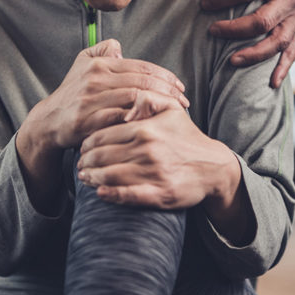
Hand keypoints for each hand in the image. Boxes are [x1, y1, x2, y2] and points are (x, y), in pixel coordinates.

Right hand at [25, 39, 189, 153]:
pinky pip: (120, 118)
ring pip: (134, 97)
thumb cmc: (72, 94)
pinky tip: (154, 123)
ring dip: (158, 104)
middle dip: (167, 91)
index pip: (141, 67)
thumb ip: (101, 51)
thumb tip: (119, 47)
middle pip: (142, 81)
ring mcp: (91, 99)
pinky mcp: (87, 120)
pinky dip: (139, 119)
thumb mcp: (82, 64)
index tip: (181, 88)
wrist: (49, 121)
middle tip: (183, 102)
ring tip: (174, 112)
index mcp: (99, 64)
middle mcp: (95, 78)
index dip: (165, 77)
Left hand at [76, 109, 240, 209]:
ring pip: (109, 176)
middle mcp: (147, 151)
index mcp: (145, 129)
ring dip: (92, 178)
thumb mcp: (172, 110)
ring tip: (86, 178)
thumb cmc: (188, 138)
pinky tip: (100, 193)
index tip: (83, 148)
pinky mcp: (159, 194)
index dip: (88, 144)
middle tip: (80, 165)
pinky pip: (127, 195)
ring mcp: (152, 173)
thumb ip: (148, 99)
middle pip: (102, 157)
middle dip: (86, 162)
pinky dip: (110, 195)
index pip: (103, 136)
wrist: (214, 167)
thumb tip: (126, 101)